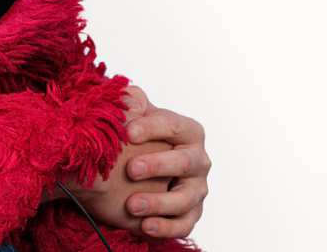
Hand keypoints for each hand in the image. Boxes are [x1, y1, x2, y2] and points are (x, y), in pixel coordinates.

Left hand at [124, 86, 209, 238]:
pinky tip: (145, 227)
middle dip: (158, 165)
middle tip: (131, 169)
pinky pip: (183, 225)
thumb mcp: (135, 113)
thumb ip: (132, 100)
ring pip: (185, 199)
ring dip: (159, 203)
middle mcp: (198, 160)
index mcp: (188, 131)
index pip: (173, 126)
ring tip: (132, 205)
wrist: (133, 163)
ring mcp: (196, 189)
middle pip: (184, 163)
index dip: (151, 128)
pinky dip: (166, 228)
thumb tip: (129, 98)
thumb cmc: (138, 134)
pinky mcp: (190, 213)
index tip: (128, 132)